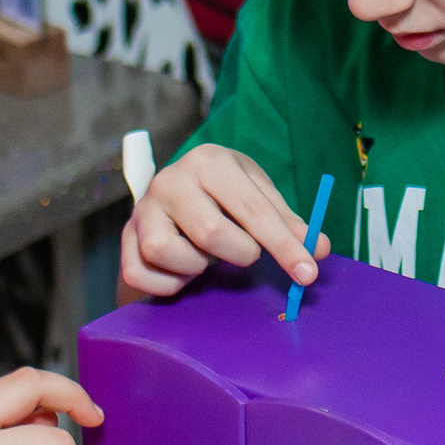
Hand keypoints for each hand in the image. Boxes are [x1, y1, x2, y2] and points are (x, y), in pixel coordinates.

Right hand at [120, 143, 331, 297]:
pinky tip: (183, 271)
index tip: (308, 273)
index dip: (284, 246)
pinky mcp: (126, 237)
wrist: (174, 189)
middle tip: (246, 254)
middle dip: (239, 253)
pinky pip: (141, 273)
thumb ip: (289, 223)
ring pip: (166, 252)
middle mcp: (171, 180)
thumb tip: (319, 249)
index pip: (253, 210)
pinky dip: (168, 283)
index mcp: (210, 161)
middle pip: (210, 232)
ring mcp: (143, 209)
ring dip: (196, 266)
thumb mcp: (258, 194)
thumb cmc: (223, 193)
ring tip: (207, 256)